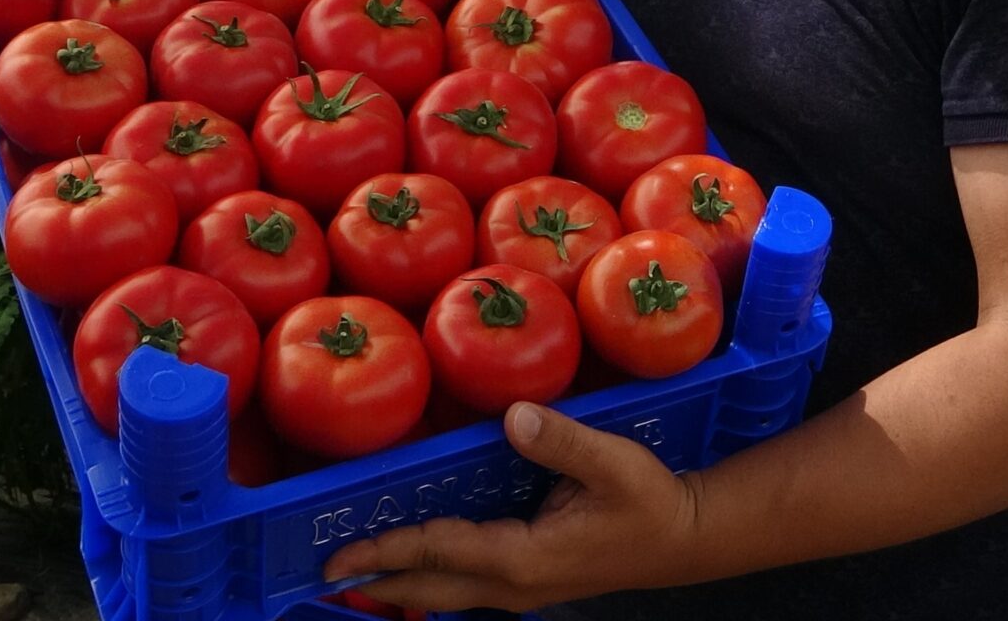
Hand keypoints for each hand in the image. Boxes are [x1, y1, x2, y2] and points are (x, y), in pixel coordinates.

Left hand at [321, 402, 707, 612]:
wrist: (684, 539)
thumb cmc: (650, 502)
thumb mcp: (612, 464)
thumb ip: (561, 441)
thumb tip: (513, 417)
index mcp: (523, 558)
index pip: (439, 552)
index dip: (387, 551)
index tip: (340, 554)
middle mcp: (512, 585)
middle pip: (428, 586)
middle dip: (377, 578)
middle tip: (324, 568)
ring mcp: (519, 589)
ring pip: (443, 591)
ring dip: (400, 579)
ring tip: (356, 563)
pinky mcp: (526, 580)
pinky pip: (464, 582)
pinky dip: (430, 571)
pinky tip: (414, 557)